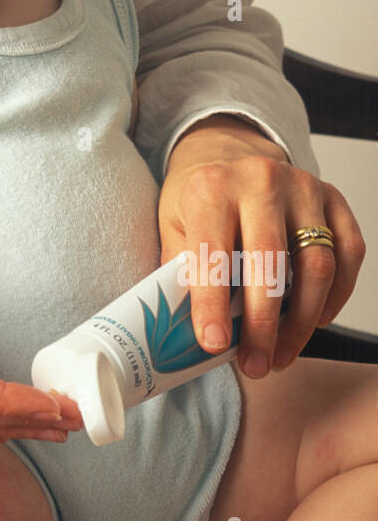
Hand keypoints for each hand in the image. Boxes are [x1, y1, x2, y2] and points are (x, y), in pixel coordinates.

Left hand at [159, 115, 365, 376]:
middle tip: (255, 365)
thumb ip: (178, 271)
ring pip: (316, 265)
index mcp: (211, 187)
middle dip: (263, 325)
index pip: (213, 253)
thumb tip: (182, 332)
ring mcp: (303, 187)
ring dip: (301, 322)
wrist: (229, 155)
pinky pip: (348, 255)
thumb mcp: (172, 225)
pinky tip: (313, 322)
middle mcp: (260, 180)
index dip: (212, 303)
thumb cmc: (199, 200)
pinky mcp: (334, 199)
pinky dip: (334, 298)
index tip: (214, 344)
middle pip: (271, 262)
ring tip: (280, 356)